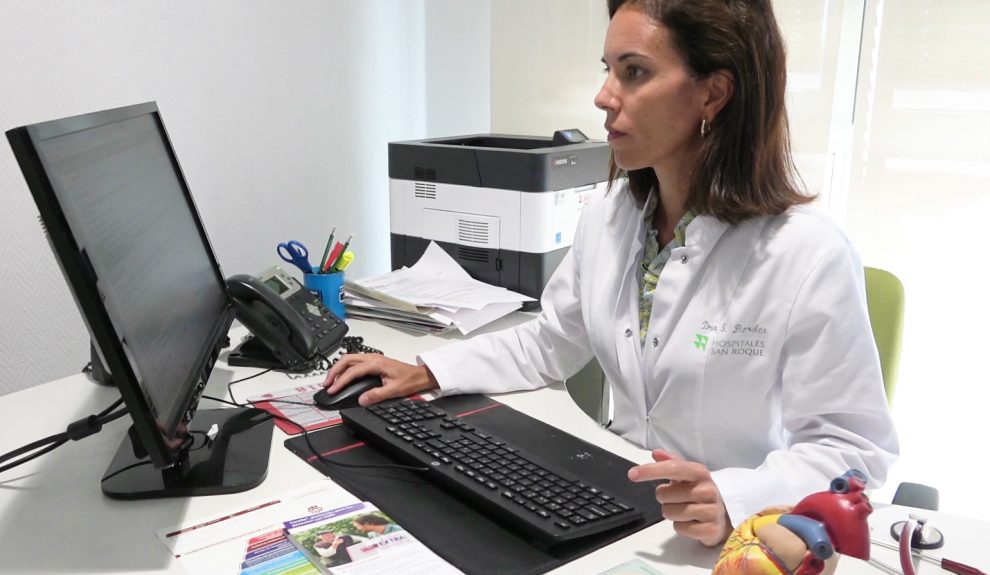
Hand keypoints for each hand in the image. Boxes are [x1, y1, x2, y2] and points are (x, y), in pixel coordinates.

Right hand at [323, 354, 438, 405]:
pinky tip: (342, 376)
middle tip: (326, 384)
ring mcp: (372, 358)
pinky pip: (354, 361)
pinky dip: (345, 368)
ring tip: (331, 381)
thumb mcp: (394, 390)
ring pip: (349, 359)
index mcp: (376, 363)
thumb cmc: (409, 380)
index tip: (332, 390)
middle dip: (334, 371)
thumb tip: (361, 400)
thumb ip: (377, 395)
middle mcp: (373, 358)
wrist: (419, 375)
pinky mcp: (373, 361)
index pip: (352, 371)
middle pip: (346, 360)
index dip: (340, 381)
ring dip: (338, 369)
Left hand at [628, 449, 730, 546]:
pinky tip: (691, 522)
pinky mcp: (711, 530)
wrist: (725, 515)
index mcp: (700, 472)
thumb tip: (656, 453)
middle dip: (665, 498)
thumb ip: (671, 462)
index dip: (651, 470)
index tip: (632, 474)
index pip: (673, 468)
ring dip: (671, 513)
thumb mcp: (688, 475)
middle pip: (664, 494)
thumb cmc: (700, 492)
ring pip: (670, 513)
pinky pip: (680, 529)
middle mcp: (707, 490)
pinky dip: (681, 527)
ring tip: (685, 510)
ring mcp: (711, 510)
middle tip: (677, 498)